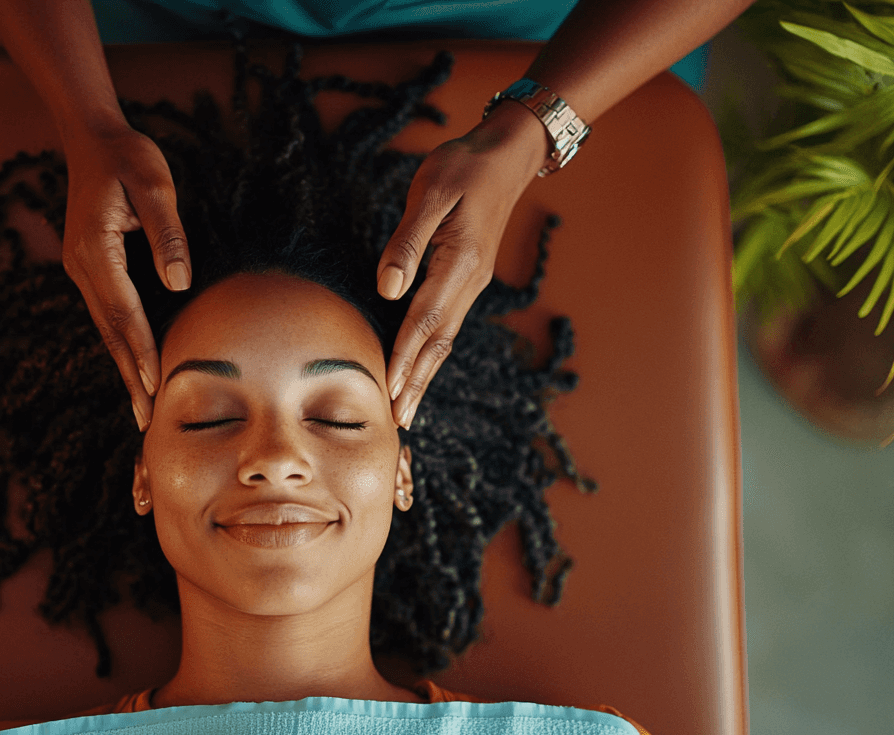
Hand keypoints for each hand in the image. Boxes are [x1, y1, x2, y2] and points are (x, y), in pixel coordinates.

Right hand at [61, 124, 191, 431]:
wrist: (91, 137)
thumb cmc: (128, 156)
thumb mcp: (154, 184)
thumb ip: (167, 233)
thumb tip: (178, 282)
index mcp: (96, 250)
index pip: (123, 312)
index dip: (141, 351)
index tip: (156, 387)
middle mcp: (82, 268)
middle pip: (110, 333)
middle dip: (131, 377)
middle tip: (147, 422)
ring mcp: (82, 271)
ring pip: (106, 330)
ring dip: (125, 368)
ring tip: (142, 409)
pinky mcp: (89, 269)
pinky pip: (107, 316)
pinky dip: (121, 345)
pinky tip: (135, 368)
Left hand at [376, 103, 549, 428]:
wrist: (507, 154)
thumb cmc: (463, 166)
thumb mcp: (430, 193)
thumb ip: (407, 242)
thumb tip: (386, 288)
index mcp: (458, 263)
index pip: (425, 320)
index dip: (405, 356)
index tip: (389, 389)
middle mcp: (469, 282)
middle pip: (439, 342)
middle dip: (417, 382)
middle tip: (398, 420)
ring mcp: (471, 283)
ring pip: (445, 338)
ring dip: (425, 374)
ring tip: (406, 407)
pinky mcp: (467, 277)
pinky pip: (447, 324)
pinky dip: (432, 352)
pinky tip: (420, 366)